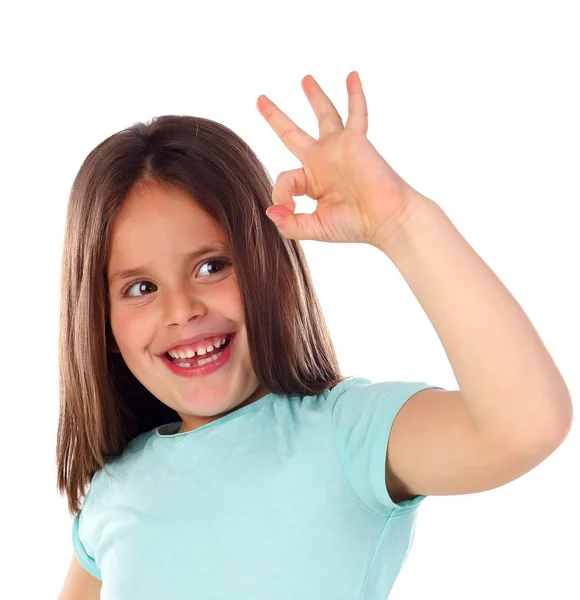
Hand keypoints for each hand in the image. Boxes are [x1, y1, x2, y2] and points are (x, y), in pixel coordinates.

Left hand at [256, 71, 421, 247]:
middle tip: (261, 100)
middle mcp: (323, 162)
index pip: (285, 178)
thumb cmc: (355, 225)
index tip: (288, 207)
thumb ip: (289, 224)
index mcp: (312, 182)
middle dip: (276, 116)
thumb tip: (270, 210)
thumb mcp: (314, 228)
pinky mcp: (355, 140)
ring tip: (305, 79)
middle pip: (293, 134)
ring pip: (324, 115)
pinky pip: (355, 113)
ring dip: (315, 97)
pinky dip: (354, 94)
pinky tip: (352, 75)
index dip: (281, 193)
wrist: (386, 219)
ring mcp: (339, 148)